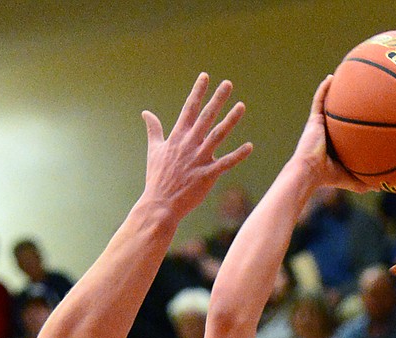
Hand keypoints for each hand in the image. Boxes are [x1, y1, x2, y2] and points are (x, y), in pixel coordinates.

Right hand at [141, 74, 251, 220]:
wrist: (160, 204)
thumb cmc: (157, 178)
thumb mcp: (154, 150)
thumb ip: (153, 129)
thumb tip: (145, 113)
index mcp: (178, 137)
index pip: (189, 109)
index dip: (197, 92)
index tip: (205, 76)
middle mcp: (190, 144)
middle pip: (206, 117)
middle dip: (217, 99)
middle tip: (228, 84)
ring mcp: (199, 159)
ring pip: (218, 135)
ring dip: (230, 120)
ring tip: (242, 106)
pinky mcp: (207, 175)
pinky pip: (226, 163)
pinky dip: (238, 155)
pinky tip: (250, 146)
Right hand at [291, 76, 369, 191]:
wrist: (310, 172)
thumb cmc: (328, 178)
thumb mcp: (351, 180)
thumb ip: (365, 182)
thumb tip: (383, 187)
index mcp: (337, 144)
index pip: (348, 130)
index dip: (356, 122)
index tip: (369, 112)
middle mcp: (329, 132)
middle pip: (340, 114)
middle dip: (349, 102)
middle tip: (361, 91)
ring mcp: (320, 125)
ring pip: (329, 103)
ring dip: (336, 91)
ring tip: (347, 76)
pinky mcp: (314, 120)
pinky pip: (319, 100)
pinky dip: (324, 89)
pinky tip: (332, 77)